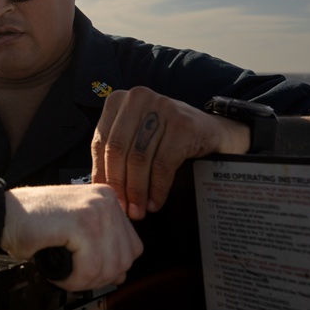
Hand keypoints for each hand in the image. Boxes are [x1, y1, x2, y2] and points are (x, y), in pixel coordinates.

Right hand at [1, 184, 141, 290]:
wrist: (1, 215)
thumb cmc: (30, 222)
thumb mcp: (75, 230)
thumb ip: (101, 245)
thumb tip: (120, 274)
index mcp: (106, 199)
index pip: (133, 246)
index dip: (113, 267)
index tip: (91, 271)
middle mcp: (104, 200)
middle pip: (125, 259)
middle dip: (100, 277)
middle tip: (75, 276)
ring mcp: (94, 209)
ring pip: (109, 266)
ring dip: (84, 281)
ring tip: (65, 274)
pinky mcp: (80, 222)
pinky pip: (89, 267)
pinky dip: (73, 279)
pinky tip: (59, 272)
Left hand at [91, 86, 249, 219]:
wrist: (212, 132)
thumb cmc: (167, 137)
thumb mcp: (136, 136)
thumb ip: (116, 153)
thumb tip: (97, 187)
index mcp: (119, 100)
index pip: (101, 142)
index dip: (101, 173)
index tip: (105, 197)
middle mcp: (138, 98)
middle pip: (118, 150)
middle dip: (119, 185)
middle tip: (123, 209)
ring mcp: (162, 108)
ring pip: (139, 159)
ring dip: (138, 191)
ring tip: (138, 211)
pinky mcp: (183, 125)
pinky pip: (163, 164)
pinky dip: (157, 188)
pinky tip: (155, 202)